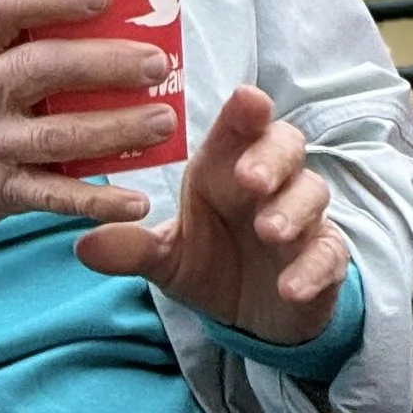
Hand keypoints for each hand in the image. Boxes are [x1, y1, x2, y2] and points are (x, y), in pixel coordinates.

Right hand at [0, 0, 175, 263]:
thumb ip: (5, 30)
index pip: (2, 6)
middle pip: (44, 68)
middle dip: (106, 63)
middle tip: (156, 62)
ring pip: (59, 135)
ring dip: (118, 129)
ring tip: (164, 120)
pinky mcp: (0, 191)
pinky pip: (55, 196)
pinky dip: (98, 200)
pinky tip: (137, 200)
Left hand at [74, 84, 347, 344]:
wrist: (252, 313)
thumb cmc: (208, 261)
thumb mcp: (166, 259)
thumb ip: (133, 249)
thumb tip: (83, 246)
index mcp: (223, 166)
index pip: (239, 126)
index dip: (246, 110)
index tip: (247, 99)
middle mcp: (268, 182)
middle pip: (285, 146)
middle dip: (270, 157)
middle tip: (249, 178)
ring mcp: (301, 218)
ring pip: (312, 193)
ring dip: (292, 210)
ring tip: (268, 231)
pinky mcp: (323, 258)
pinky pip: (330, 254)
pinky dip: (313, 267)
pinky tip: (291, 286)